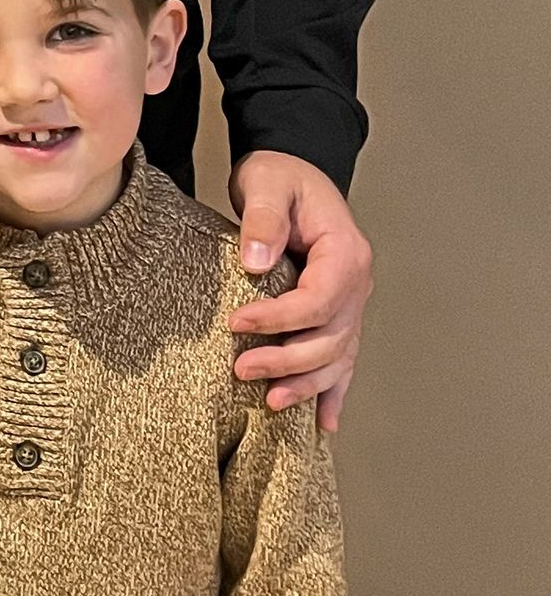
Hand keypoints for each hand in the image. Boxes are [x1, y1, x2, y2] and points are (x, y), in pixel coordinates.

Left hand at [227, 151, 372, 431]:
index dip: (279, 319)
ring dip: (306, 384)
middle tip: (241, 370)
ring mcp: (351, 303)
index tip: (238, 324)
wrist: (292, 173)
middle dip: (287, 360)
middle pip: (331, 338)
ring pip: (338, 357)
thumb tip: (256, 264)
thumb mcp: (266, 184)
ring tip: (271, 402)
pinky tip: (324, 422)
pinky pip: (342, 358)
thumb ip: (263, 219)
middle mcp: (357, 284)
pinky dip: (333, 391)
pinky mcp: (336, 314)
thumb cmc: (279, 177)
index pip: (319, 300)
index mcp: (346, 253)